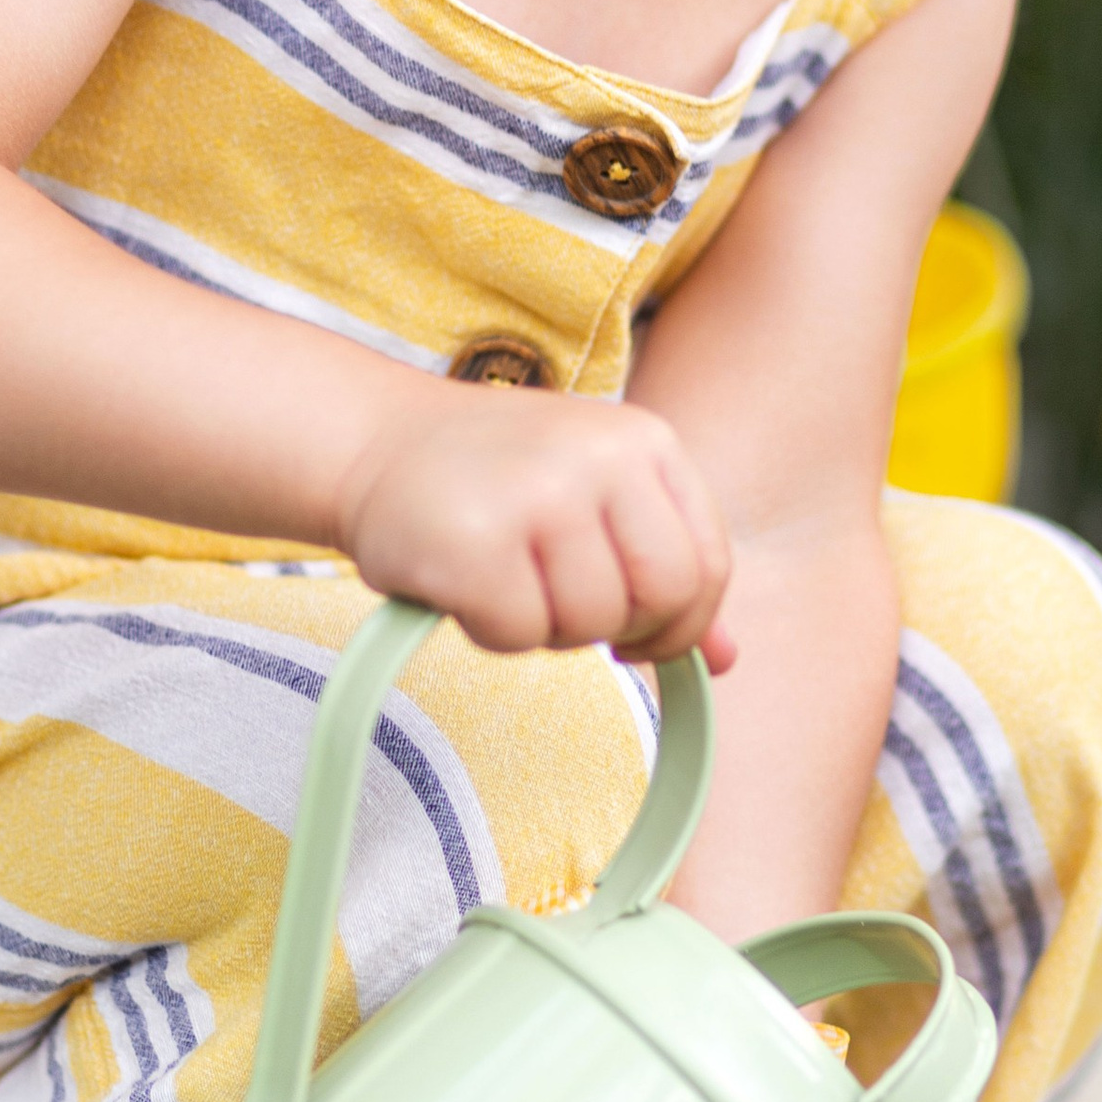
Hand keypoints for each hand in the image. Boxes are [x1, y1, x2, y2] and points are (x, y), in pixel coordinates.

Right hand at [336, 382, 735, 662]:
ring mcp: (537, 496)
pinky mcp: (474, 543)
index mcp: (645, 442)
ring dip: (545, 626)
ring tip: (505, 577)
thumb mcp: (597, 498)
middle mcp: (600, 457)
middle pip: (660, 598)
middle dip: (617, 627)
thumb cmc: (497, 477)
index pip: (708, 565)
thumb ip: (664, 566)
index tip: (633, 632)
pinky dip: (491, 631)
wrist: (376, 441)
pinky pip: (517, 636)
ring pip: (588, 624)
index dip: (679, 622)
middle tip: (561, 605)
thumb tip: (726, 660)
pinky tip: (466, 585)